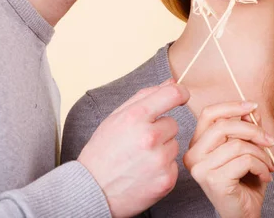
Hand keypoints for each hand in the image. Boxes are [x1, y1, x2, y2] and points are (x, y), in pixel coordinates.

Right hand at [78, 79, 189, 217]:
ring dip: (161, 150)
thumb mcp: (116, 117)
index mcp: (135, 117)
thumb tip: (172, 82)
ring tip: (139, 159)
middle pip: (173, 124)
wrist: (92, 191)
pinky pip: (174, 165)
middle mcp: (149, 137)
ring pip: (174, 145)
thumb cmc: (103, 151)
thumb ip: (145, 96)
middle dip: (160, 130)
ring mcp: (159, 160)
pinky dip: (163, 168)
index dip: (181, 93)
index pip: (172, 94)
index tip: (181, 95)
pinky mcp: (166, 180)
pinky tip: (144, 172)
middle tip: (139, 143)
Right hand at [183, 101, 273, 217]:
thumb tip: (252, 110)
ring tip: (268, 165)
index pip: (209, 114)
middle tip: (270, 141)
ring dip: (261, 154)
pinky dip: (261, 166)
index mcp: (197, 144)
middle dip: (253, 131)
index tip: (253, 107)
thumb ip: (247, 129)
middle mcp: (193, 155)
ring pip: (237, 144)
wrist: (243, 214)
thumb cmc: (244, 183)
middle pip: (224, 126)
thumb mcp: (247, 150)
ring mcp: (200, 168)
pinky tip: (265, 176)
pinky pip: (244, 161)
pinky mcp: (213, 180)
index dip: (232, 106)